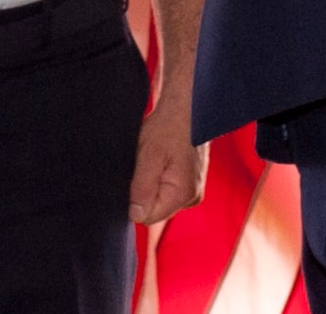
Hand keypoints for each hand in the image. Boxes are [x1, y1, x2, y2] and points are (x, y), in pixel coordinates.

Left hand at [128, 90, 206, 224]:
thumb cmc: (168, 126)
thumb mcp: (149, 155)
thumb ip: (142, 188)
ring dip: (150, 182)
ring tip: (152, 158)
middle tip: (143, 162)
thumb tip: (135, 216)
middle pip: (154, 209)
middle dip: (143, 189)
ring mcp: (191, 192)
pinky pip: (166, 189)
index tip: (133, 175)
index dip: (134, 200)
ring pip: (159, 198)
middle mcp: (191, 198)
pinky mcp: (188, 183)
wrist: (186, 107)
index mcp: (183, 195)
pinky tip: (158, 159)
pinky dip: (157, 177)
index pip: (148, 217)